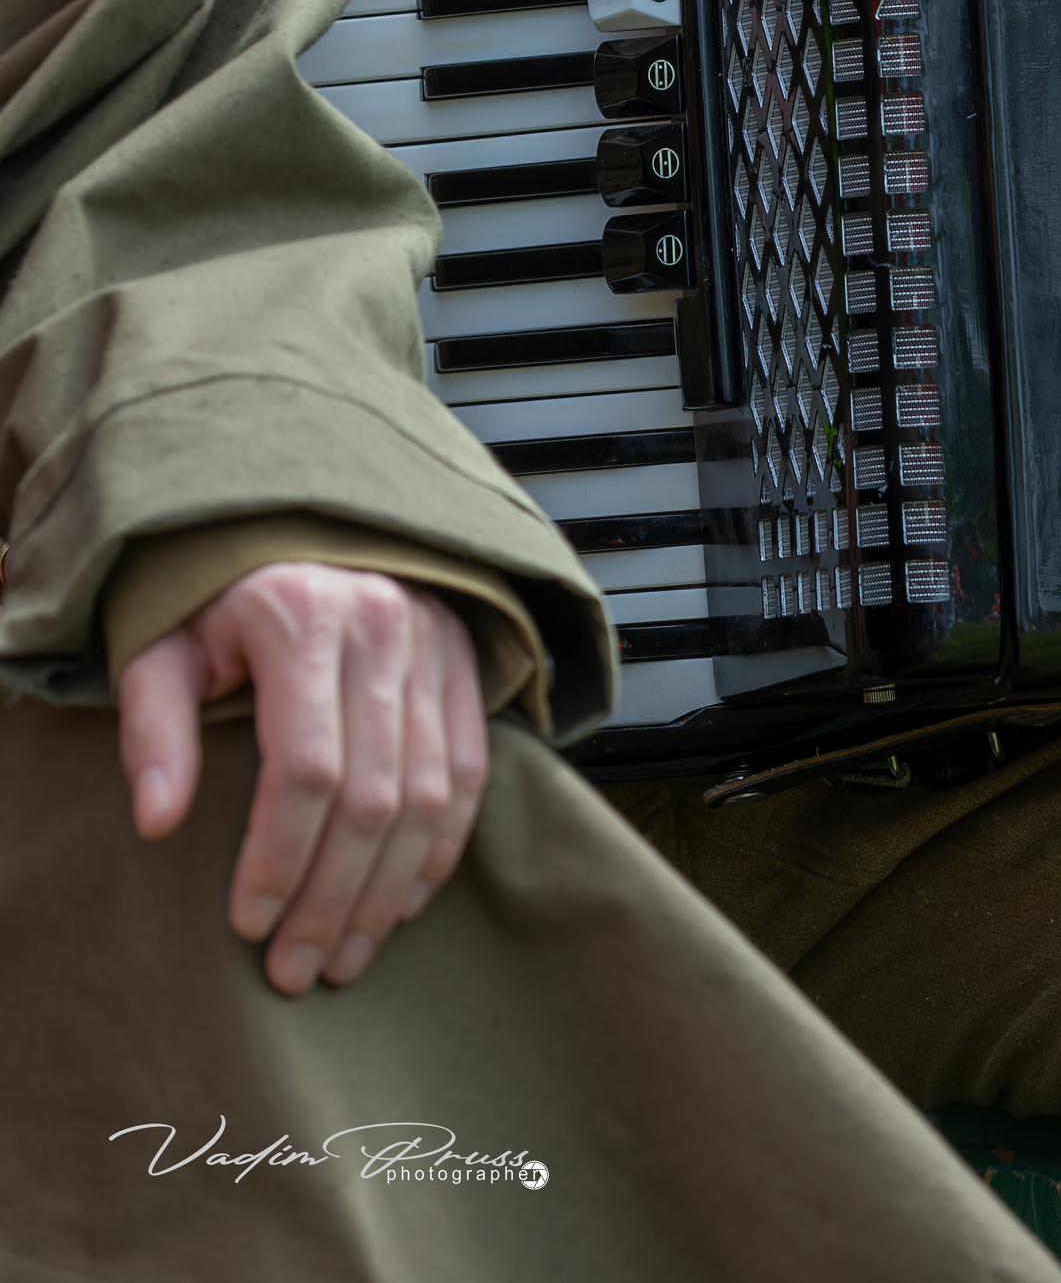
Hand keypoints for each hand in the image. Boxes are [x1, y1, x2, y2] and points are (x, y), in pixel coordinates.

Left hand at [117, 563, 488, 996]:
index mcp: (303, 616)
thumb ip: (154, 729)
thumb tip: (157, 821)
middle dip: (333, 899)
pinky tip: (400, 903)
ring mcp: (434, 642)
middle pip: (372, 795)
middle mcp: (383, 624)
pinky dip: (440, 850)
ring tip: (344, 957)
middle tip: (296, 969)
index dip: (279, 858)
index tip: (247, 926)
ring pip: (429, 795)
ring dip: (386, 892)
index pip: (304, 767)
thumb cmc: (218, 603)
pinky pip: (469, 772)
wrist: (299, 528)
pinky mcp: (464, 661)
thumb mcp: (163, 648)